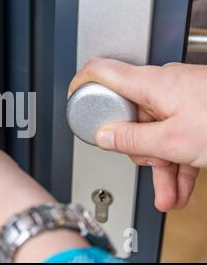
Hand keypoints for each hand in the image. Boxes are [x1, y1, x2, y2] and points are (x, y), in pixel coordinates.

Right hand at [69, 59, 202, 211]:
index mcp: (151, 84)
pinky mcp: (196, 110)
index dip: (79, 83)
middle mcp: (163, 86)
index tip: (71, 99)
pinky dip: (177, 162)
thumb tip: (104, 136)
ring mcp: (181, 98)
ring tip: (169, 193)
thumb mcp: (173, 140)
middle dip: (136, 148)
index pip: (100, 71)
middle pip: (129, 114)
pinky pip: (175, 136)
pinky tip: (180, 187)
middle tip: (148, 164)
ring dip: (161, 166)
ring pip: (155, 131)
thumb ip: (131, 139)